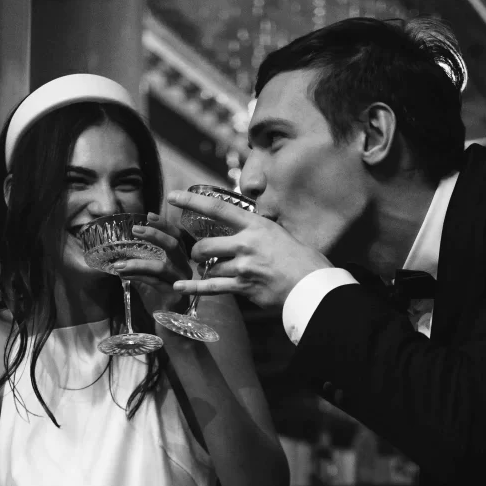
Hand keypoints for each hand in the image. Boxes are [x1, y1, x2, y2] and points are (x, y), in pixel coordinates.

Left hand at [112, 212, 191, 311]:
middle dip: (155, 235)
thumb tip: (121, 255)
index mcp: (180, 261)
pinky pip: (154, 283)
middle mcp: (184, 269)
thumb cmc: (160, 301)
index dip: (164, 225)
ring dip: (137, 263)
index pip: (177, 237)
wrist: (168, 326)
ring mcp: (181, 283)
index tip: (149, 215)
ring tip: (118, 263)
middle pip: (174, 246)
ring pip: (161, 266)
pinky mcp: (175, 296)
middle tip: (135, 229)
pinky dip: (137, 277)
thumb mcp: (149, 279)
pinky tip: (123, 275)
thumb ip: (140, 267)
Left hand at [167, 189, 331, 309]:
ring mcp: (243, 266)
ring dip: (207, 271)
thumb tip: (246, 229)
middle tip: (201, 255)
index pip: (217, 208)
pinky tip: (179, 286)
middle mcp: (246, 243)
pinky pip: (212, 288)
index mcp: (255, 225)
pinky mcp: (243, 287)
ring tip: (214, 272)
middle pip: (205, 245)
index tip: (173, 196)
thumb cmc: (302, 259)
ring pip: (210, 268)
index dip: (192, 201)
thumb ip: (258, 231)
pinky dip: (194, 288)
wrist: (312, 284)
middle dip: (198, 252)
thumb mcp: (280, 234)